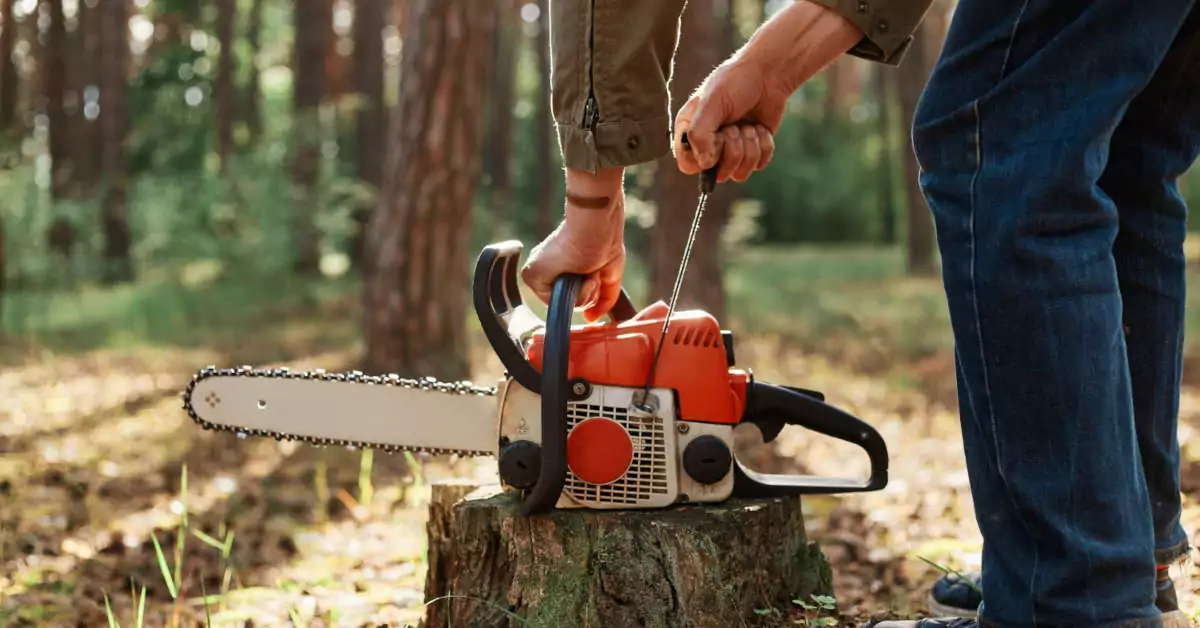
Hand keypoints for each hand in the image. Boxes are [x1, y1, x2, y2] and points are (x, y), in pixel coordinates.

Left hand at [520, 198, 625, 322]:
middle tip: (591, 269)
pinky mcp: (531, 275)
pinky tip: (578, 272)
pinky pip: (556, 303)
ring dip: (585, 291)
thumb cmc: (605, 243)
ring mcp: (538, 273)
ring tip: (586, 268)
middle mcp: (547, 270)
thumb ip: (603, 299)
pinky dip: (576, 291)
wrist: (596, 230)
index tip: (595, 273)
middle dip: (588, 291)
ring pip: (565, 303)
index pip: (572, 294)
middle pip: (571, 302)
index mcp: (561, 265)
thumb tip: (590, 318)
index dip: (589, 291)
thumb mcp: (609, 275)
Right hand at [673, 0, 863, 180]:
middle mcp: (709, 145)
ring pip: (739, 174)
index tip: (717, 139)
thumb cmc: (734, 83)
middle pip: (717, 173)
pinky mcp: (753, 152)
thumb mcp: (712, 103)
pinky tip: (760, 128)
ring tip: (750, 126)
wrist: (768, 74)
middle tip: (735, 127)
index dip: (703, 159)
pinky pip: (759, 165)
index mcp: (690, 133)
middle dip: (733, 149)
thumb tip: (705, 164)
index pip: (688, 165)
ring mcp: (731, 151)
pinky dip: (764, 146)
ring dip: (750, 147)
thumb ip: (700, 134)